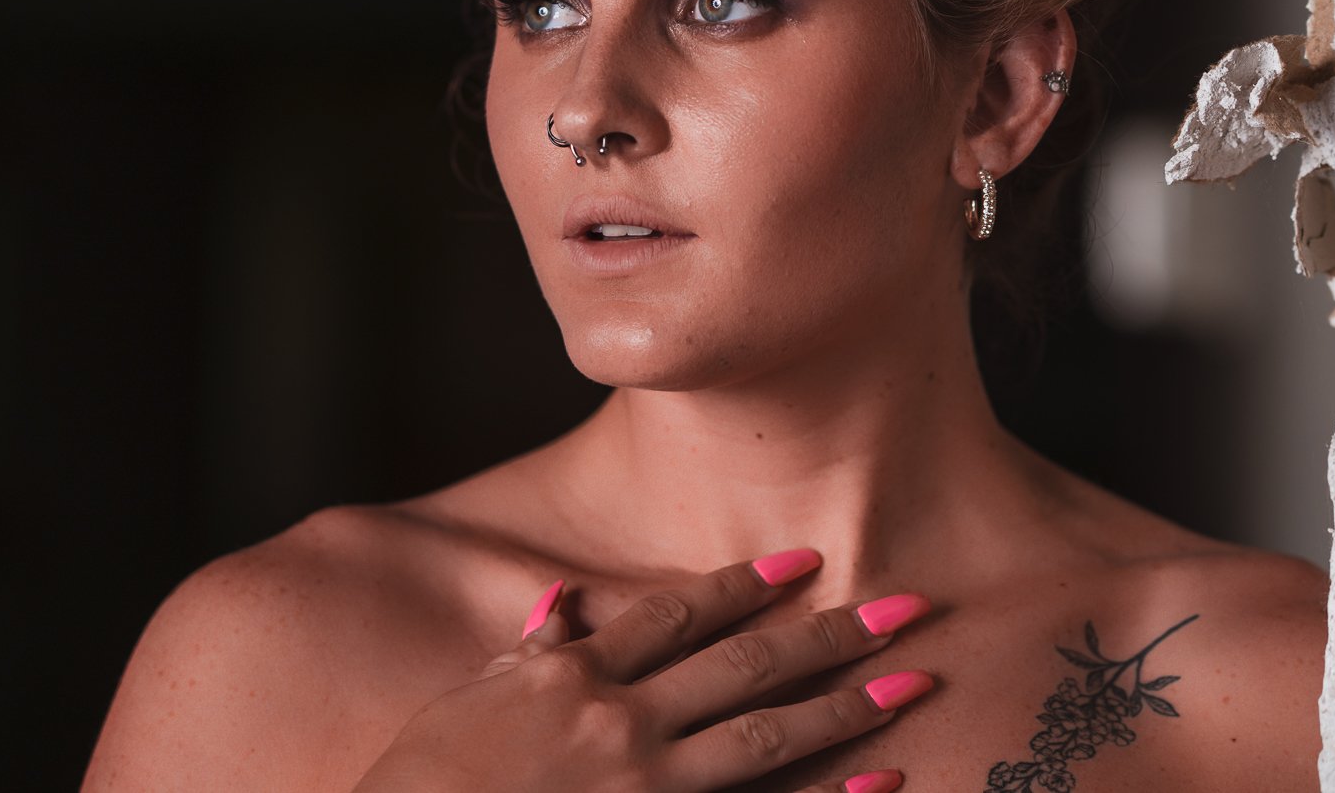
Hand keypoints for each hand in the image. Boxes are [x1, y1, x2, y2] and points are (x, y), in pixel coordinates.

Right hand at [350, 548, 930, 792]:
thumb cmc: (419, 784)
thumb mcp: (463, 706)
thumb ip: (524, 658)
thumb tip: (565, 606)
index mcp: (572, 679)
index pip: (676, 616)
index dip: (744, 587)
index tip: (803, 563)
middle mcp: (619, 724)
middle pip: (744, 667)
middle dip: (829, 635)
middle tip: (906, 608)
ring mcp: (645, 790)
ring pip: (765, 738)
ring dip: (847, 706)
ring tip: (915, 683)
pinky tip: (884, 785)